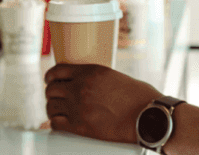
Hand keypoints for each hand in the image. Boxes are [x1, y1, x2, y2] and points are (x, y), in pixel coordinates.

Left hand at [44, 63, 161, 143]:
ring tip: (57, 111)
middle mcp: (80, 87)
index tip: (50, 81)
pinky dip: (55, 123)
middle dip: (52, 94)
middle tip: (55, 98)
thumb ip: (96, 79)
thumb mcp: (115, 77)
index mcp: (90, 71)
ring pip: (51, 106)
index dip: (50, 77)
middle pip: (51, 89)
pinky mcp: (80, 126)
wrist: (147, 115)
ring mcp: (79, 107)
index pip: (57, 70)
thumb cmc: (139, 97)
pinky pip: (56, 123)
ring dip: (52, 109)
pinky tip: (60, 123)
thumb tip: (88, 85)